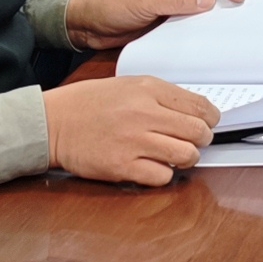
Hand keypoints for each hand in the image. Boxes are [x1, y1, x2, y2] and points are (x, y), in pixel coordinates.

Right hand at [42, 73, 219, 185]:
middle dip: (202, 139)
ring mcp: (134, 141)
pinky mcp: (122, 166)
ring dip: (186, 158)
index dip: (210, 118)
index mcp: (148, 89)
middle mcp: (144, 113)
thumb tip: (192, 111)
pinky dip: (163, 175)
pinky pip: (162, 176)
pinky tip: (155, 167)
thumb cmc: (87, 104)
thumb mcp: (127, 85)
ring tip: (177, 156)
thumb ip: (160, 96)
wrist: (52, 122)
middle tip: (194, 141)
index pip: (199, 106)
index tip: (209, 123)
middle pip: (198, 131)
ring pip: (186, 155)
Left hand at [63, 0, 242, 46]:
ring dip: (209, 17)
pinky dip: (196, 29)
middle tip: (239, 15)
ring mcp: (169, 1)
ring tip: (226, 28)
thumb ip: (177, 1)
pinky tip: (204, 38)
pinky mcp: (164, 18)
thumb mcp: (145, 0)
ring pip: (198, 7)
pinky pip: (186, 22)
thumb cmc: (108, 1)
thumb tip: (208, 1)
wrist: (86, 22)